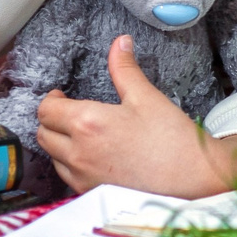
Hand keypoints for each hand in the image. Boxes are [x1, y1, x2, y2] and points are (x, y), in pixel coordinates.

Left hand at [34, 36, 236, 197]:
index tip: (62, 96)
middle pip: (43, 135)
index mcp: (87, 123)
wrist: (193, 180)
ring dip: (59, 144)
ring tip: (79, 135)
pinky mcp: (92, 194)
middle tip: (68, 113)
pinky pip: (67, 177)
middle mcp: (78, 153)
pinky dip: (71, 165)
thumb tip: (119, 43)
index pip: (46, 110)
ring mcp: (83, 177)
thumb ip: (125, 69)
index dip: (51, 100)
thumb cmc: (172, 139)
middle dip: (51, 120)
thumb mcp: (147, 97)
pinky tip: (91, 158)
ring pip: (53, 158)